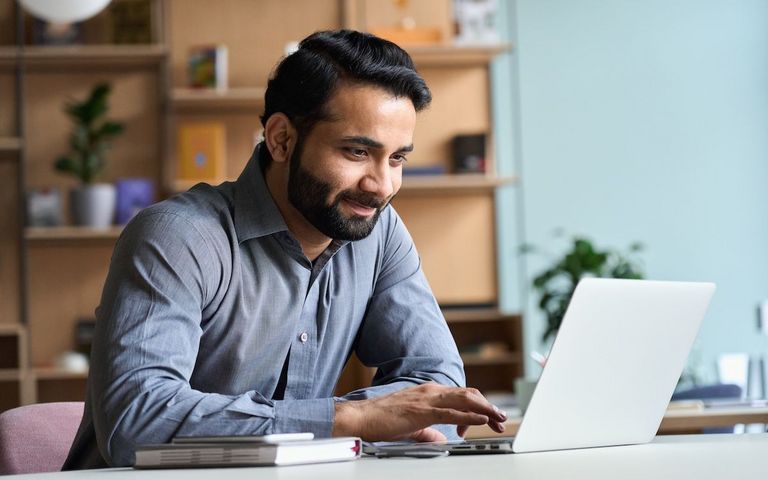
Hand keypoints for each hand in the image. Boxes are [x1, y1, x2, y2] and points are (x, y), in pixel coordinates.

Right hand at [332, 383, 506, 441]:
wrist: (361, 417)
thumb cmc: (382, 420)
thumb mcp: (412, 426)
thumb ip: (429, 431)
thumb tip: (442, 439)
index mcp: (429, 393)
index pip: (461, 395)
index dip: (479, 406)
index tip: (489, 419)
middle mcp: (431, 391)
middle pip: (468, 395)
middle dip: (488, 406)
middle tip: (501, 419)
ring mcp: (427, 399)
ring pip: (465, 400)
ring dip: (485, 409)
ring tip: (498, 417)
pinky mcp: (423, 411)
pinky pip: (452, 412)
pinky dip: (470, 415)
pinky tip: (481, 420)